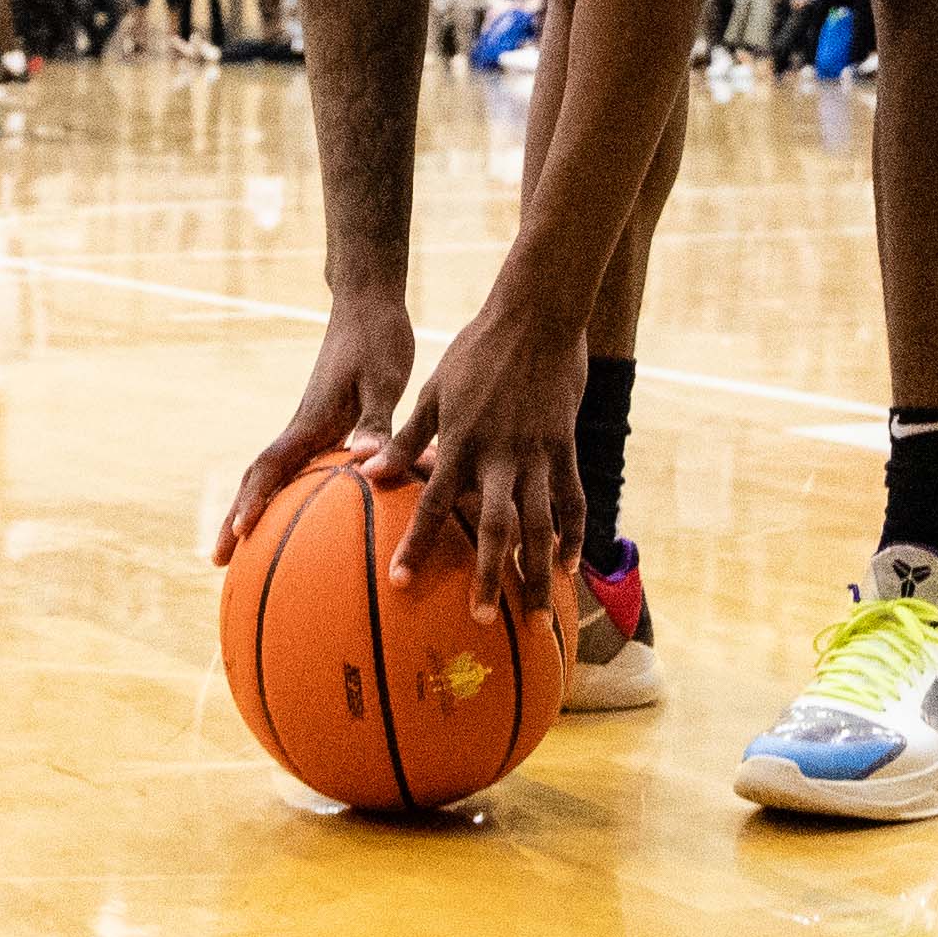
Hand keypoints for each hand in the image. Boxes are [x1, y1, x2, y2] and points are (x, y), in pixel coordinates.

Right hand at [217, 294, 412, 563]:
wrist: (366, 304)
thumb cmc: (377, 338)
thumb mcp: (385, 379)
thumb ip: (377, 422)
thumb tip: (365, 464)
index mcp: (310, 421)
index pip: (270, 466)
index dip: (253, 500)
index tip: (240, 534)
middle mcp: (302, 428)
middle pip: (257, 479)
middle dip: (234, 519)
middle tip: (217, 561)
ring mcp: (310, 427)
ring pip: (274, 476)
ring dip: (254, 511)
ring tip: (245, 551)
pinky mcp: (325, 425)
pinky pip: (301, 469)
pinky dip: (290, 496)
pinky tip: (307, 518)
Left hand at [380, 294, 589, 628]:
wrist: (536, 315)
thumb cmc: (476, 351)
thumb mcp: (434, 390)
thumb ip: (406, 438)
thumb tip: (365, 472)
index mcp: (460, 442)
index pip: (432, 503)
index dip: (416, 544)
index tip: (400, 582)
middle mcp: (500, 456)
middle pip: (494, 527)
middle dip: (489, 577)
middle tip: (481, 621)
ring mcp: (538, 454)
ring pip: (540, 525)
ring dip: (538, 574)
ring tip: (537, 617)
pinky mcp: (565, 448)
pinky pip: (573, 501)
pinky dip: (573, 536)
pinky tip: (568, 568)